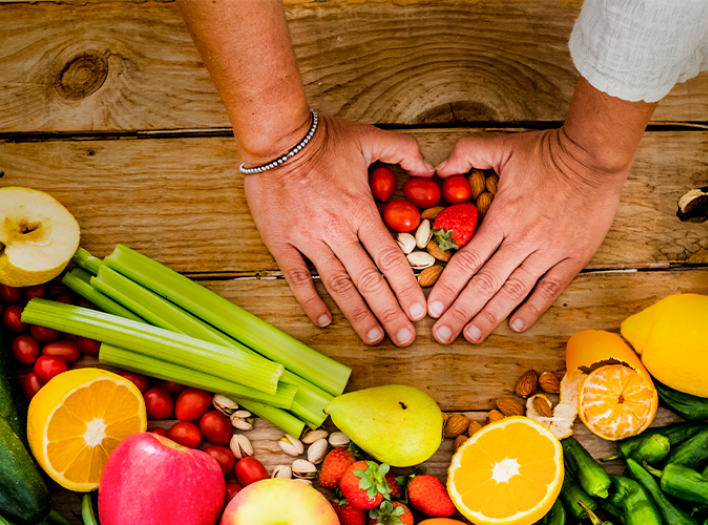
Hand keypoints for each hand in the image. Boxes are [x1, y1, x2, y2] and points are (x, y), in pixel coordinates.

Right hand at [244, 114, 433, 345]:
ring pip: (337, 285)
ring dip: (357, 314)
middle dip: (389, 312)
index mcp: (360, 210)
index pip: (389, 258)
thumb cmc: (322, 138)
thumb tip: (433, 168)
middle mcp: (336, 231)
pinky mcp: (280, 241)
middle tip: (405, 338)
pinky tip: (324, 321)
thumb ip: (405, 151)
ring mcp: (307, 239)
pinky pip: (297, 278)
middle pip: (368, 280)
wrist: (274, 137)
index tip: (420, 311)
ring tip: (374, 337)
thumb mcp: (370, 137)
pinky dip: (310, 301)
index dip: (406, 288)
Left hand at [427, 128, 629, 343]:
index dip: (448, 286)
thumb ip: (466, 154)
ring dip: (490, 317)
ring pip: (514, 291)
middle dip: (461, 312)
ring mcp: (550, 251)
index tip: (432, 307)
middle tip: (442, 334)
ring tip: (470, 337)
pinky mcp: (573, 256)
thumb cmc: (548, 151)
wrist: (595, 155)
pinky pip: (550, 289)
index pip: (468, 259)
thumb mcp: (501, 146)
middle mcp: (523, 239)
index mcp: (503, 216)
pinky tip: (515, 326)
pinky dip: (533, 309)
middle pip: (486, 283)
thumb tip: (436, 168)